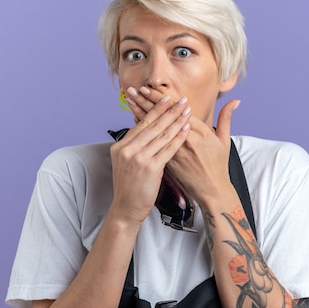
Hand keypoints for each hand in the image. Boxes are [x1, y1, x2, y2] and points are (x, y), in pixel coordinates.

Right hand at [109, 94, 191, 224]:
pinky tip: (187, 129)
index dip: (155, 110)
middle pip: (152, 125)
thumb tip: (142, 129)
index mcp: (120, 146)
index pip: (141, 123)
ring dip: (177, 120)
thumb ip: (133, 146)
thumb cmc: (129, 187)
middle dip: (169, 110)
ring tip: (188, 110)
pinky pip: (168, 148)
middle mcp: (127, 149)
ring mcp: (138, 158)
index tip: (166, 98)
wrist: (126, 208)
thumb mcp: (125, 163)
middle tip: (181, 100)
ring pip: (161, 135)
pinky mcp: (150, 168)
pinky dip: (179, 137)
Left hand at [125, 87, 240, 206]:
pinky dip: (144, 133)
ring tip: (130, 102)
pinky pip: (153, 143)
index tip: (148, 89)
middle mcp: (186, 139)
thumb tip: (236, 100)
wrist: (212, 191)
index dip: (161, 98)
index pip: (176, 109)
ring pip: (155, 129)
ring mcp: (175, 151)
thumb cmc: (218, 166)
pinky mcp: (168, 162)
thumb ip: (226, 118)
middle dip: (146, 102)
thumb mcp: (224, 141)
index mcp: (200, 131)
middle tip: (133, 90)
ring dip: (141, 114)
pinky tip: (134, 123)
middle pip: (162, 116)